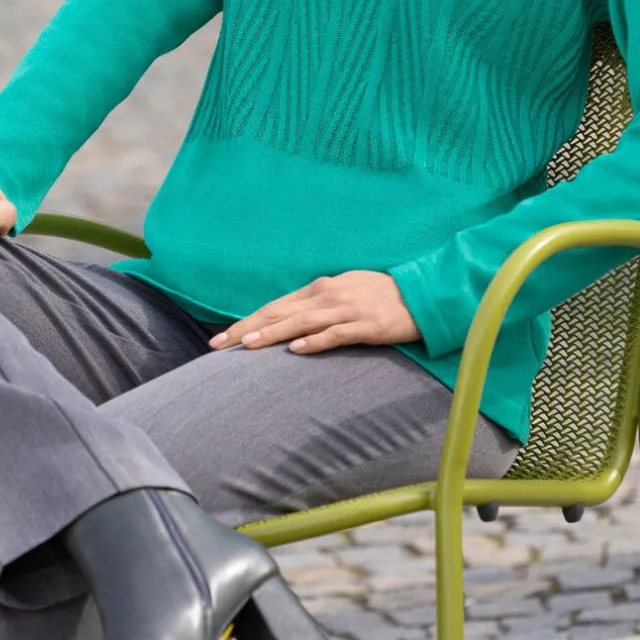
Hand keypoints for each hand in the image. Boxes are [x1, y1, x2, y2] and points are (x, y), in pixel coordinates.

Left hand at [208, 271, 421, 354]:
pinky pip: (336, 334)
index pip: (274, 306)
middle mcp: (327, 296)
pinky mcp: (366, 325)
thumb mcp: (342, 292)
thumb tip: (286, 322)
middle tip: (219, 344)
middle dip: (247, 328)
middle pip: (279, 313)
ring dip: (272, 333)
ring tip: (247, 345)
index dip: (246, 320)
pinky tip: (296, 350)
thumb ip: (315, 305)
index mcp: (319, 289)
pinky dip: (315, 341)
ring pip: (301, 322)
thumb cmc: (378, 296)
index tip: (221, 337)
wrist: (420, 294)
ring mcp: (346, 309)